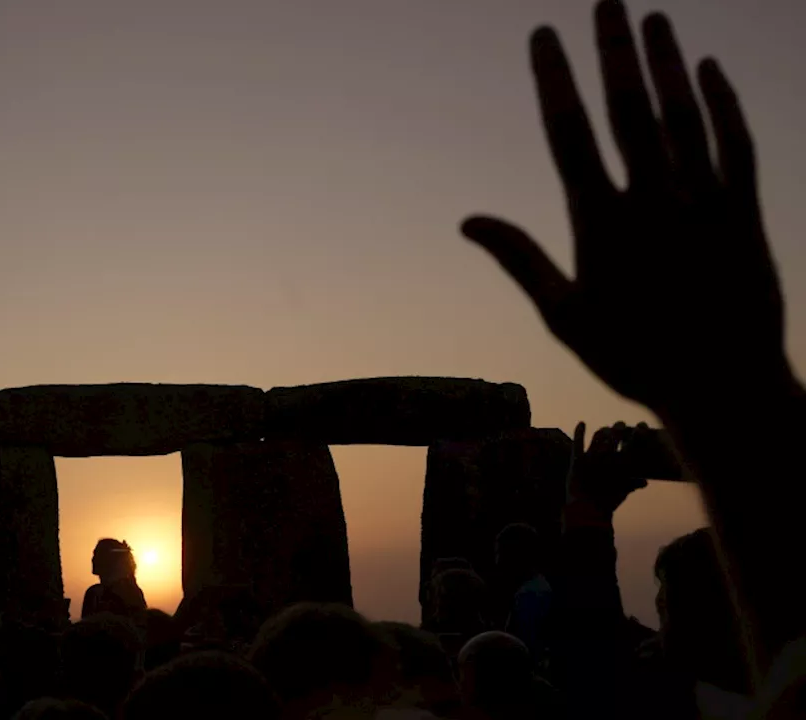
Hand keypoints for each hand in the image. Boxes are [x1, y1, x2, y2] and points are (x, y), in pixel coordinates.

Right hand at [461, 0, 791, 412]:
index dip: (556, 80)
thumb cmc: (634, 358)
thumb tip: (468, 220)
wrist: (725, 388)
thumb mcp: (564, 315)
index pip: (570, 134)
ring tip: (652, 17)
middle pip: (629, 110)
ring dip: (667, 63)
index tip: (543, 35)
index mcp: (602, 225)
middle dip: (614, 51)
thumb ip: (520, 259)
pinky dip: (723, 104)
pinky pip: (735, 146)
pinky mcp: (746, 214)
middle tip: (605, 1)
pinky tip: (709, 69)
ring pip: (683, 118)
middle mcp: (653, 203)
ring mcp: (704, 204)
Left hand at [567, 421, 648, 519]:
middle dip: (619, 427)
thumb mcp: (623, 492)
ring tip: (605, 430)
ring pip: (599, 436)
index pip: (632, 442)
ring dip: (603, 431)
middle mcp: (608, 457)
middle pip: (615, 435)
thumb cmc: (608, 501)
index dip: (637, 432)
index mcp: (622, 463)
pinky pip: (578, 442)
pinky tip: (581, 423)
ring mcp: (592, 457)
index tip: (640, 427)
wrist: (588, 509)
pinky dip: (579, 431)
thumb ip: (634, 484)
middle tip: (620, 425)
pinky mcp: (577, 459)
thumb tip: (645, 481)